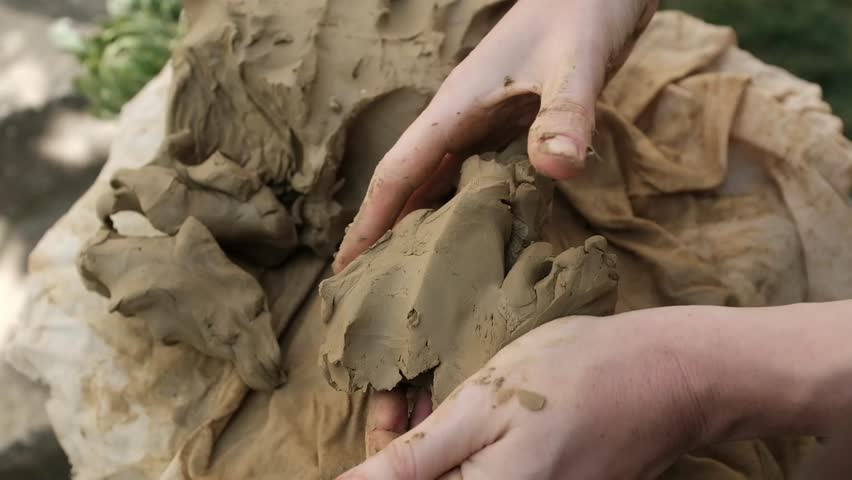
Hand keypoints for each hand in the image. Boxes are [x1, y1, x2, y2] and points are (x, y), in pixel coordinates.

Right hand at [333, 0, 658, 271]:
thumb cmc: (581, 14)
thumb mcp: (575, 63)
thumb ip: (565, 113)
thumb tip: (557, 169)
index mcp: (456, 109)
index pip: (398, 174)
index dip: (370, 224)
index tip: (343, 270)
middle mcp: (459, 123)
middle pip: (408, 188)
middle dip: (384, 238)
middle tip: (367, 296)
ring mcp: (481, 128)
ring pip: (438, 188)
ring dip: (421, 231)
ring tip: (408, 284)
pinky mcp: (508, 131)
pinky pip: (475, 183)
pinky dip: (464, 216)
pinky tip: (470, 248)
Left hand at [342, 312, 710, 479]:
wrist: (665, 376)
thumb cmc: (573, 380)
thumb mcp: (481, 407)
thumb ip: (413, 461)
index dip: (380, 448)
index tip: (389, 404)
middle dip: (407, 445)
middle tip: (412, 394)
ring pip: (458, 477)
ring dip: (438, 445)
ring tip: (449, 395)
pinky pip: (491, 475)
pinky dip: (472, 446)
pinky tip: (481, 410)